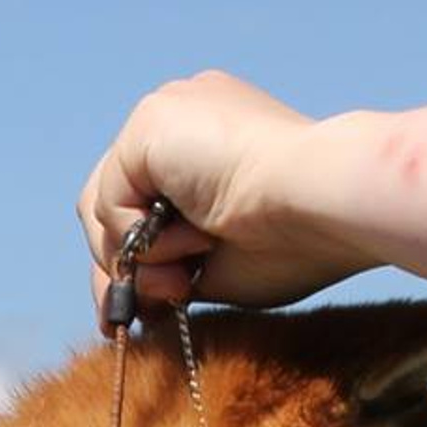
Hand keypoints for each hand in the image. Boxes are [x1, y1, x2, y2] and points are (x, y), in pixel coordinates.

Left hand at [77, 72, 363, 318]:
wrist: (324, 203)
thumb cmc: (295, 240)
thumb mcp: (213, 265)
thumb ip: (166, 270)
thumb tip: (116, 301)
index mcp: (208, 146)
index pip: (138, 207)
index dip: (133, 264)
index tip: (147, 312)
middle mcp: (183, 118)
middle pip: (109, 208)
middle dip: (124, 269)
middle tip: (164, 299)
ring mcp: (166, 115)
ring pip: (102, 208)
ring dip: (140, 257)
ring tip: (189, 268)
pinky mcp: (151, 121)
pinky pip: (107, 199)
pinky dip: (139, 236)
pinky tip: (192, 235)